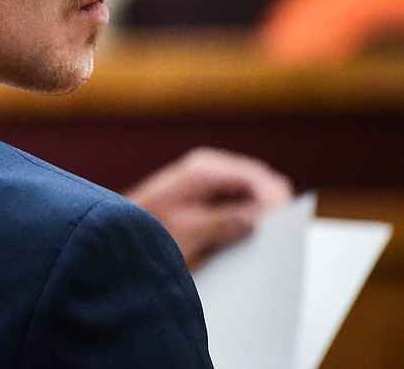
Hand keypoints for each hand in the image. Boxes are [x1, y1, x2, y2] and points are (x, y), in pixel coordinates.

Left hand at [124, 147, 293, 269]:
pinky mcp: (210, 190)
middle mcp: (211, 166)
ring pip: (254, 190)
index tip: (284, 225)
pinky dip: (248, 214)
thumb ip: (223, 223)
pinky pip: (242, 198)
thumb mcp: (187, 230)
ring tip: (262, 237)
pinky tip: (247, 234)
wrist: (118, 224)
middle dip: (270, 206)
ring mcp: (211, 176)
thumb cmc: (146, 226)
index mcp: (205, 169)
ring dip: (260, 211)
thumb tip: (258, 219)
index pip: (256, 178)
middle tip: (277, 236)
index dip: (274, 201)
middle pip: (260, 181)